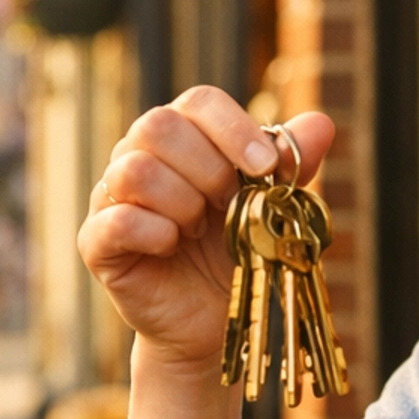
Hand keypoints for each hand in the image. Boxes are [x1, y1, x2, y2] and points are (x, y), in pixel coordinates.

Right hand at [78, 87, 334, 373]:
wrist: (217, 318)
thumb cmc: (242, 252)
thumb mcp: (275, 206)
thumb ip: (294, 164)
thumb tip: (321, 123)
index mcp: (185, 136)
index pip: (199, 101)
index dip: (233, 128)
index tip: (265, 166)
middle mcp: (139, 155)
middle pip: (158, 125)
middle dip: (209, 168)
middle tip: (230, 205)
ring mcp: (111, 196)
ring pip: (135, 170)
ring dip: (183, 203)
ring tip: (200, 231)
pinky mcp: (97, 242)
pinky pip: (116, 220)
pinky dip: (154, 233)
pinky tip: (173, 247)